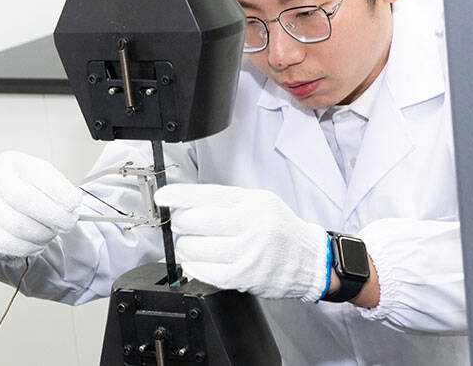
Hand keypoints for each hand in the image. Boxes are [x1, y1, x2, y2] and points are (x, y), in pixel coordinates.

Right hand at [0, 151, 82, 257]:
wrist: (3, 201)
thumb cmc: (27, 187)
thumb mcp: (43, 177)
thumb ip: (59, 187)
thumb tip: (73, 204)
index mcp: (11, 162)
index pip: (37, 175)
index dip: (59, 192)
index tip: (75, 203)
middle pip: (22, 199)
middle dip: (53, 215)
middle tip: (69, 222)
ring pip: (17, 225)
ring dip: (43, 232)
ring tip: (53, 230)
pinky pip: (9, 244)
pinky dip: (30, 245)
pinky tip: (39, 240)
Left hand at [155, 184, 330, 301]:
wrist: (309, 261)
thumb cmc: (280, 229)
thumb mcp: (259, 202)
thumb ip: (225, 201)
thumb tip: (186, 202)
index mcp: (252, 202)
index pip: (206, 195)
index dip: (178, 195)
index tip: (162, 197)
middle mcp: (250, 225)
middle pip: (194, 221)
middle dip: (181, 223)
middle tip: (185, 225)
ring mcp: (246, 253)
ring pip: (194, 248)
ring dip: (185, 247)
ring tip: (194, 245)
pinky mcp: (242, 277)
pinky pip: (204, 272)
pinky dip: (194, 266)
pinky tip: (199, 262)